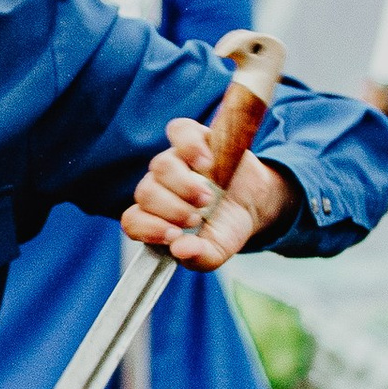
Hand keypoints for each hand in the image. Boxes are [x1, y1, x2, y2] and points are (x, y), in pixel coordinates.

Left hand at [124, 117, 289, 268]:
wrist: (254, 202)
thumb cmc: (227, 227)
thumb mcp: (218, 250)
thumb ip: (199, 257)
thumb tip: (180, 249)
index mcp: (156, 217)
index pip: (132, 221)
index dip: (148, 228)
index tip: (174, 236)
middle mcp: (159, 187)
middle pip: (145, 192)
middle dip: (171, 209)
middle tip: (196, 218)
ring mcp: (174, 161)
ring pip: (160, 165)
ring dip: (184, 185)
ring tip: (208, 198)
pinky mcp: (194, 138)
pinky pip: (179, 131)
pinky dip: (190, 146)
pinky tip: (206, 163)